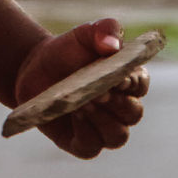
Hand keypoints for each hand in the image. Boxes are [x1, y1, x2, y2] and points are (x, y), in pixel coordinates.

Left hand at [14, 18, 149, 158]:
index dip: (133, 83)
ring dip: (103, 121)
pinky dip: (85, 133)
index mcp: (128, 80)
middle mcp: (121, 108)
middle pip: (133, 113)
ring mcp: (103, 128)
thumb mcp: (84, 33)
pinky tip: (74, 115)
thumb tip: (113, 44)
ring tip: (83, 103)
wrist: (36, 68)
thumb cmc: (68, 50)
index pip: (141, 85)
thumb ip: (104, 30)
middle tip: (98, 92)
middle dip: (117, 104)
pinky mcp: (83, 143)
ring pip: (118, 136)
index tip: (119, 76)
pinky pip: (91, 147)